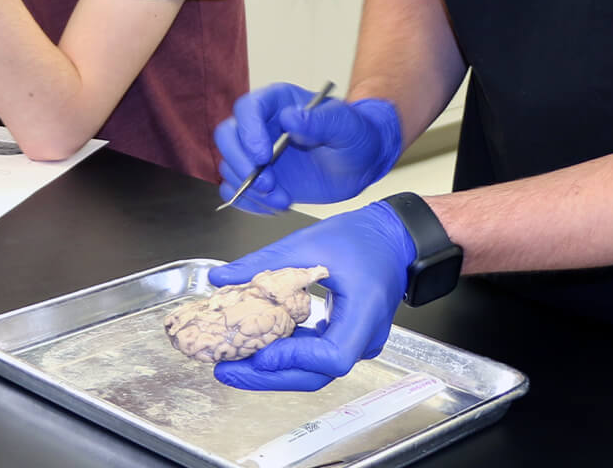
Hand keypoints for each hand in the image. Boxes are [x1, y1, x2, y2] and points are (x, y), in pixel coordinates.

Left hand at [208, 202, 416, 391]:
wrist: (392, 237)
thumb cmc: (360, 237)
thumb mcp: (307, 243)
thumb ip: (263, 263)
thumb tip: (220, 277)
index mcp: (365, 311)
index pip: (333, 356)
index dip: (295, 360)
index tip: (261, 353)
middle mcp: (366, 337)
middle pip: (318, 374)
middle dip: (270, 376)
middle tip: (228, 370)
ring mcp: (359, 342)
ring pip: (316, 371)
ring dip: (275, 371)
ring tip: (235, 364)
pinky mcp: (349, 339)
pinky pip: (317, 358)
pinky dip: (288, 357)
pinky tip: (260, 350)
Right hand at [214, 84, 402, 212]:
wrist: (359, 164)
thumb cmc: (354, 136)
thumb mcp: (346, 125)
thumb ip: (321, 120)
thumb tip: (291, 117)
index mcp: (278, 102)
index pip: (248, 108)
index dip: (249, 131)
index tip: (264, 156)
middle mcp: (261, 125)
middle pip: (227, 136)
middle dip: (241, 163)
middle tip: (268, 184)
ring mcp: (256, 153)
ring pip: (229, 167)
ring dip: (249, 188)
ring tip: (282, 199)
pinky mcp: (258, 178)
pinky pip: (236, 190)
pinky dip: (250, 202)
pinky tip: (277, 205)